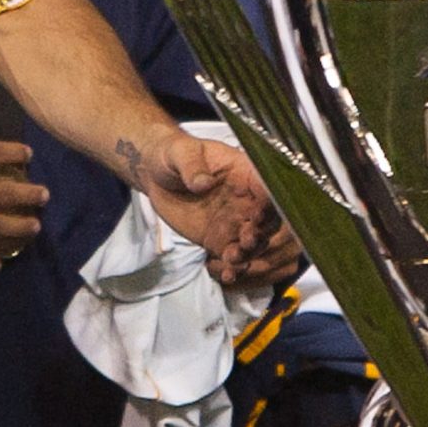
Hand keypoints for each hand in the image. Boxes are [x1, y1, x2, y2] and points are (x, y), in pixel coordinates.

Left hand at [122, 128, 286, 284]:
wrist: (157, 175)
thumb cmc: (173, 154)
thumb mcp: (179, 152)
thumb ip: (191, 165)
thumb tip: (202, 181)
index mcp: (246, 173)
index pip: (269, 188)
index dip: (269, 204)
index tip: (259, 216)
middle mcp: (249, 200)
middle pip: (270, 222)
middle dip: (262, 235)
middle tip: (246, 241)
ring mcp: (237, 222)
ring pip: (256, 245)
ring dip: (250, 255)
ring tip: (232, 259)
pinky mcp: (221, 240)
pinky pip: (235, 258)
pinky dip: (234, 269)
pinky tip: (226, 274)